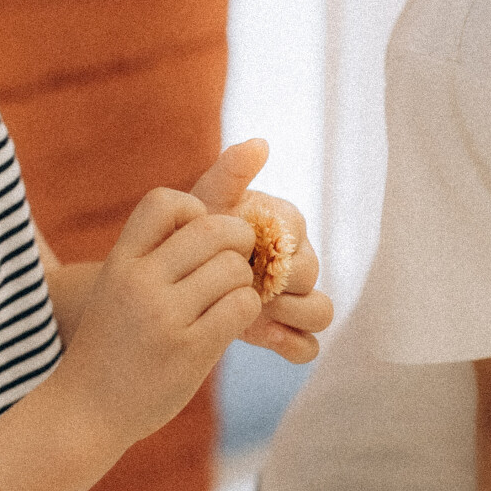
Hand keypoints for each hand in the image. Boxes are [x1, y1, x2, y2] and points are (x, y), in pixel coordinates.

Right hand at [55, 185, 261, 453]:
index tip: (198, 239)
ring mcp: (164, 316)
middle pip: (213, 230)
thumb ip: (153, 260)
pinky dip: (246, 311)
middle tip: (235, 266)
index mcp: (120, 262)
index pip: (164, 201)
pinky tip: (229, 323)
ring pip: (234, 269)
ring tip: (228, 300)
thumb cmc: (110, 347)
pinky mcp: (189, 350)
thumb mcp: (115, 290)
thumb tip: (220, 228)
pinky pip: (242, 306)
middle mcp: (139, 282)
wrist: (84, 412)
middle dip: (238, 243)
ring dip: (244, 283)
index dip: (194, 211)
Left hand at [188, 137, 334, 363]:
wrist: (169, 283)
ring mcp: (294, 301)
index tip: (246, 246)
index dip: (276, 241)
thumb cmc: (191, 236)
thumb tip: (260, 143)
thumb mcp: (204, 204)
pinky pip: (307, 347)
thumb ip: (229, 173)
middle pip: (311, 274)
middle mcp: (296, 262)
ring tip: (257, 313)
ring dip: (293, 313)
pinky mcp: (285, 334)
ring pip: (320, 311)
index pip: (298, 232)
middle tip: (248, 284)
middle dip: (282, 280)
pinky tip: (263, 338)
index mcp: (285, 226)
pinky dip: (292, 345)